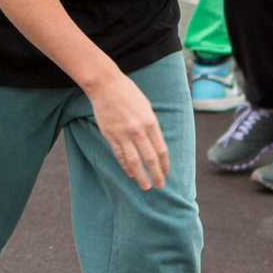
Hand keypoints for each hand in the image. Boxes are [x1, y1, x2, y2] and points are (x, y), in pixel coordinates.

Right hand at [86, 72, 168, 191]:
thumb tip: (154, 143)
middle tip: (160, 185)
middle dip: (156, 174)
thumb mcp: (146, 107)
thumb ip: (151, 125)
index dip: (164, 163)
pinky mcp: (110, 135)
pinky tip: (130, 173)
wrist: (106, 85)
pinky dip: (125, 166)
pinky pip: (119, 154)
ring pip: (134, 161)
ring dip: (141, 175)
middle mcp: (138, 130)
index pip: (160, 149)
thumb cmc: (128, 93)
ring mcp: (123, 134)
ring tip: (145, 186)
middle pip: (149, 158)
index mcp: (150, 122)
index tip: (166, 172)